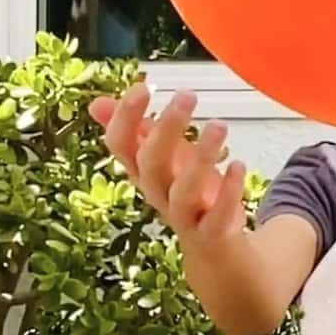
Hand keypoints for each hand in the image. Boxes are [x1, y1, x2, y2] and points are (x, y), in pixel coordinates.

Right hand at [89, 85, 246, 247]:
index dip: (125, 117)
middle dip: (166, 128)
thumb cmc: (187, 194)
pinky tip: (239, 164)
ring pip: (183, 190)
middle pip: (151, 163)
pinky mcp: (211, 231)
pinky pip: (217, 215)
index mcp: (142, 171)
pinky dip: (229, 190)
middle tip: (187, 95)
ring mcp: (184, 214)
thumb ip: (136, 131)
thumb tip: (96, 103)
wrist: (212, 247)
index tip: (143, 87)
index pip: (120, 145)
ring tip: (219, 125)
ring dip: (201, 156)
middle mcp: (157, 192)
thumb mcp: (161, 159)